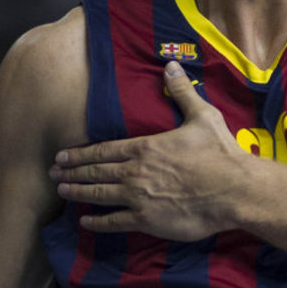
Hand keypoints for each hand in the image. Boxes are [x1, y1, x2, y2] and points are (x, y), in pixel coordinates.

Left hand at [49, 61, 246, 240]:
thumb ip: (181, 92)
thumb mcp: (201, 115)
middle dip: (71, 171)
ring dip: (78, 192)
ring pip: (99, 195)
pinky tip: (85, 221)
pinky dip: (98, 221)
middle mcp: (135, 172)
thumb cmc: (219, 152)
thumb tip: (171, 66)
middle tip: (52, 171)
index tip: (62, 154)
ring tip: (61, 190)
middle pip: (95, 172)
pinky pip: (115, 221)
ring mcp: (139, 197)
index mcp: (145, 147)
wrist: (234, 190)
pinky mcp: (148, 219)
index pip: (103, 150)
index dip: (80, 153)